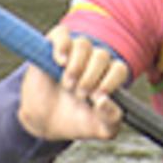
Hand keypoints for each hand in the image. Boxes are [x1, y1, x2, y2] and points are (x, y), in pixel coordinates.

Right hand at [16, 31, 133, 142]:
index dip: (111, 80)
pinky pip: (62, 33)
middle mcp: (92, 62)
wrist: (43, 123)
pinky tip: (60, 61)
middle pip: (102, 55)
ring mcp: (72, 54)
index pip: (119, 68)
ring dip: (77, 66)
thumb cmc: (75, 122)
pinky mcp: (52, 48)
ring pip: (83, 44)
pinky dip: (62, 44)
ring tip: (68, 84)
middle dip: (91, 77)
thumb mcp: (98, 129)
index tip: (97, 98)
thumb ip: (111, 119)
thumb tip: (106, 101)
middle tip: (79, 94)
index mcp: (107, 78)